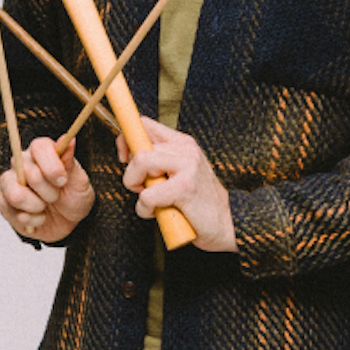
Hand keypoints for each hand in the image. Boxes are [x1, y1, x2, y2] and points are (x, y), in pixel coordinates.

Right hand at [0, 135, 94, 242]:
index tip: (62, 181)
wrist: (67, 222)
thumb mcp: (79, 182)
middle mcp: (21, 163)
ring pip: (15, 194)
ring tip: (44, 208)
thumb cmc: (73, 198)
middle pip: (28, 172)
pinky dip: (31, 220)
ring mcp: (8, 182)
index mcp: (41, 152)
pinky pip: (11, 212)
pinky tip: (38, 218)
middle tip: (56, 197)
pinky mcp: (2, 201)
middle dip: (49, 192)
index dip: (51, 166)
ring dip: (36, 206)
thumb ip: (70, 163)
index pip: (39, 147)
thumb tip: (69, 140)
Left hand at [123, 119, 234, 251]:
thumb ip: (157, 160)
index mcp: (183, 143)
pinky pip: (147, 195)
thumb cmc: (196, 203)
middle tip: (147, 191)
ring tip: (155, 202)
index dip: (126, 140)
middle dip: (132, 176)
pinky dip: (146, 210)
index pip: (144, 125)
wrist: (225, 225)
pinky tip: (162, 213)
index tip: (125, 159)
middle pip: (138, 149)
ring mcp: (188, 166)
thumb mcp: (177, 174)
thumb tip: (126, 153)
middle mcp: (186, 150)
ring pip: (140, 164)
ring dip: (139, 190)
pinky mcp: (185, 187)